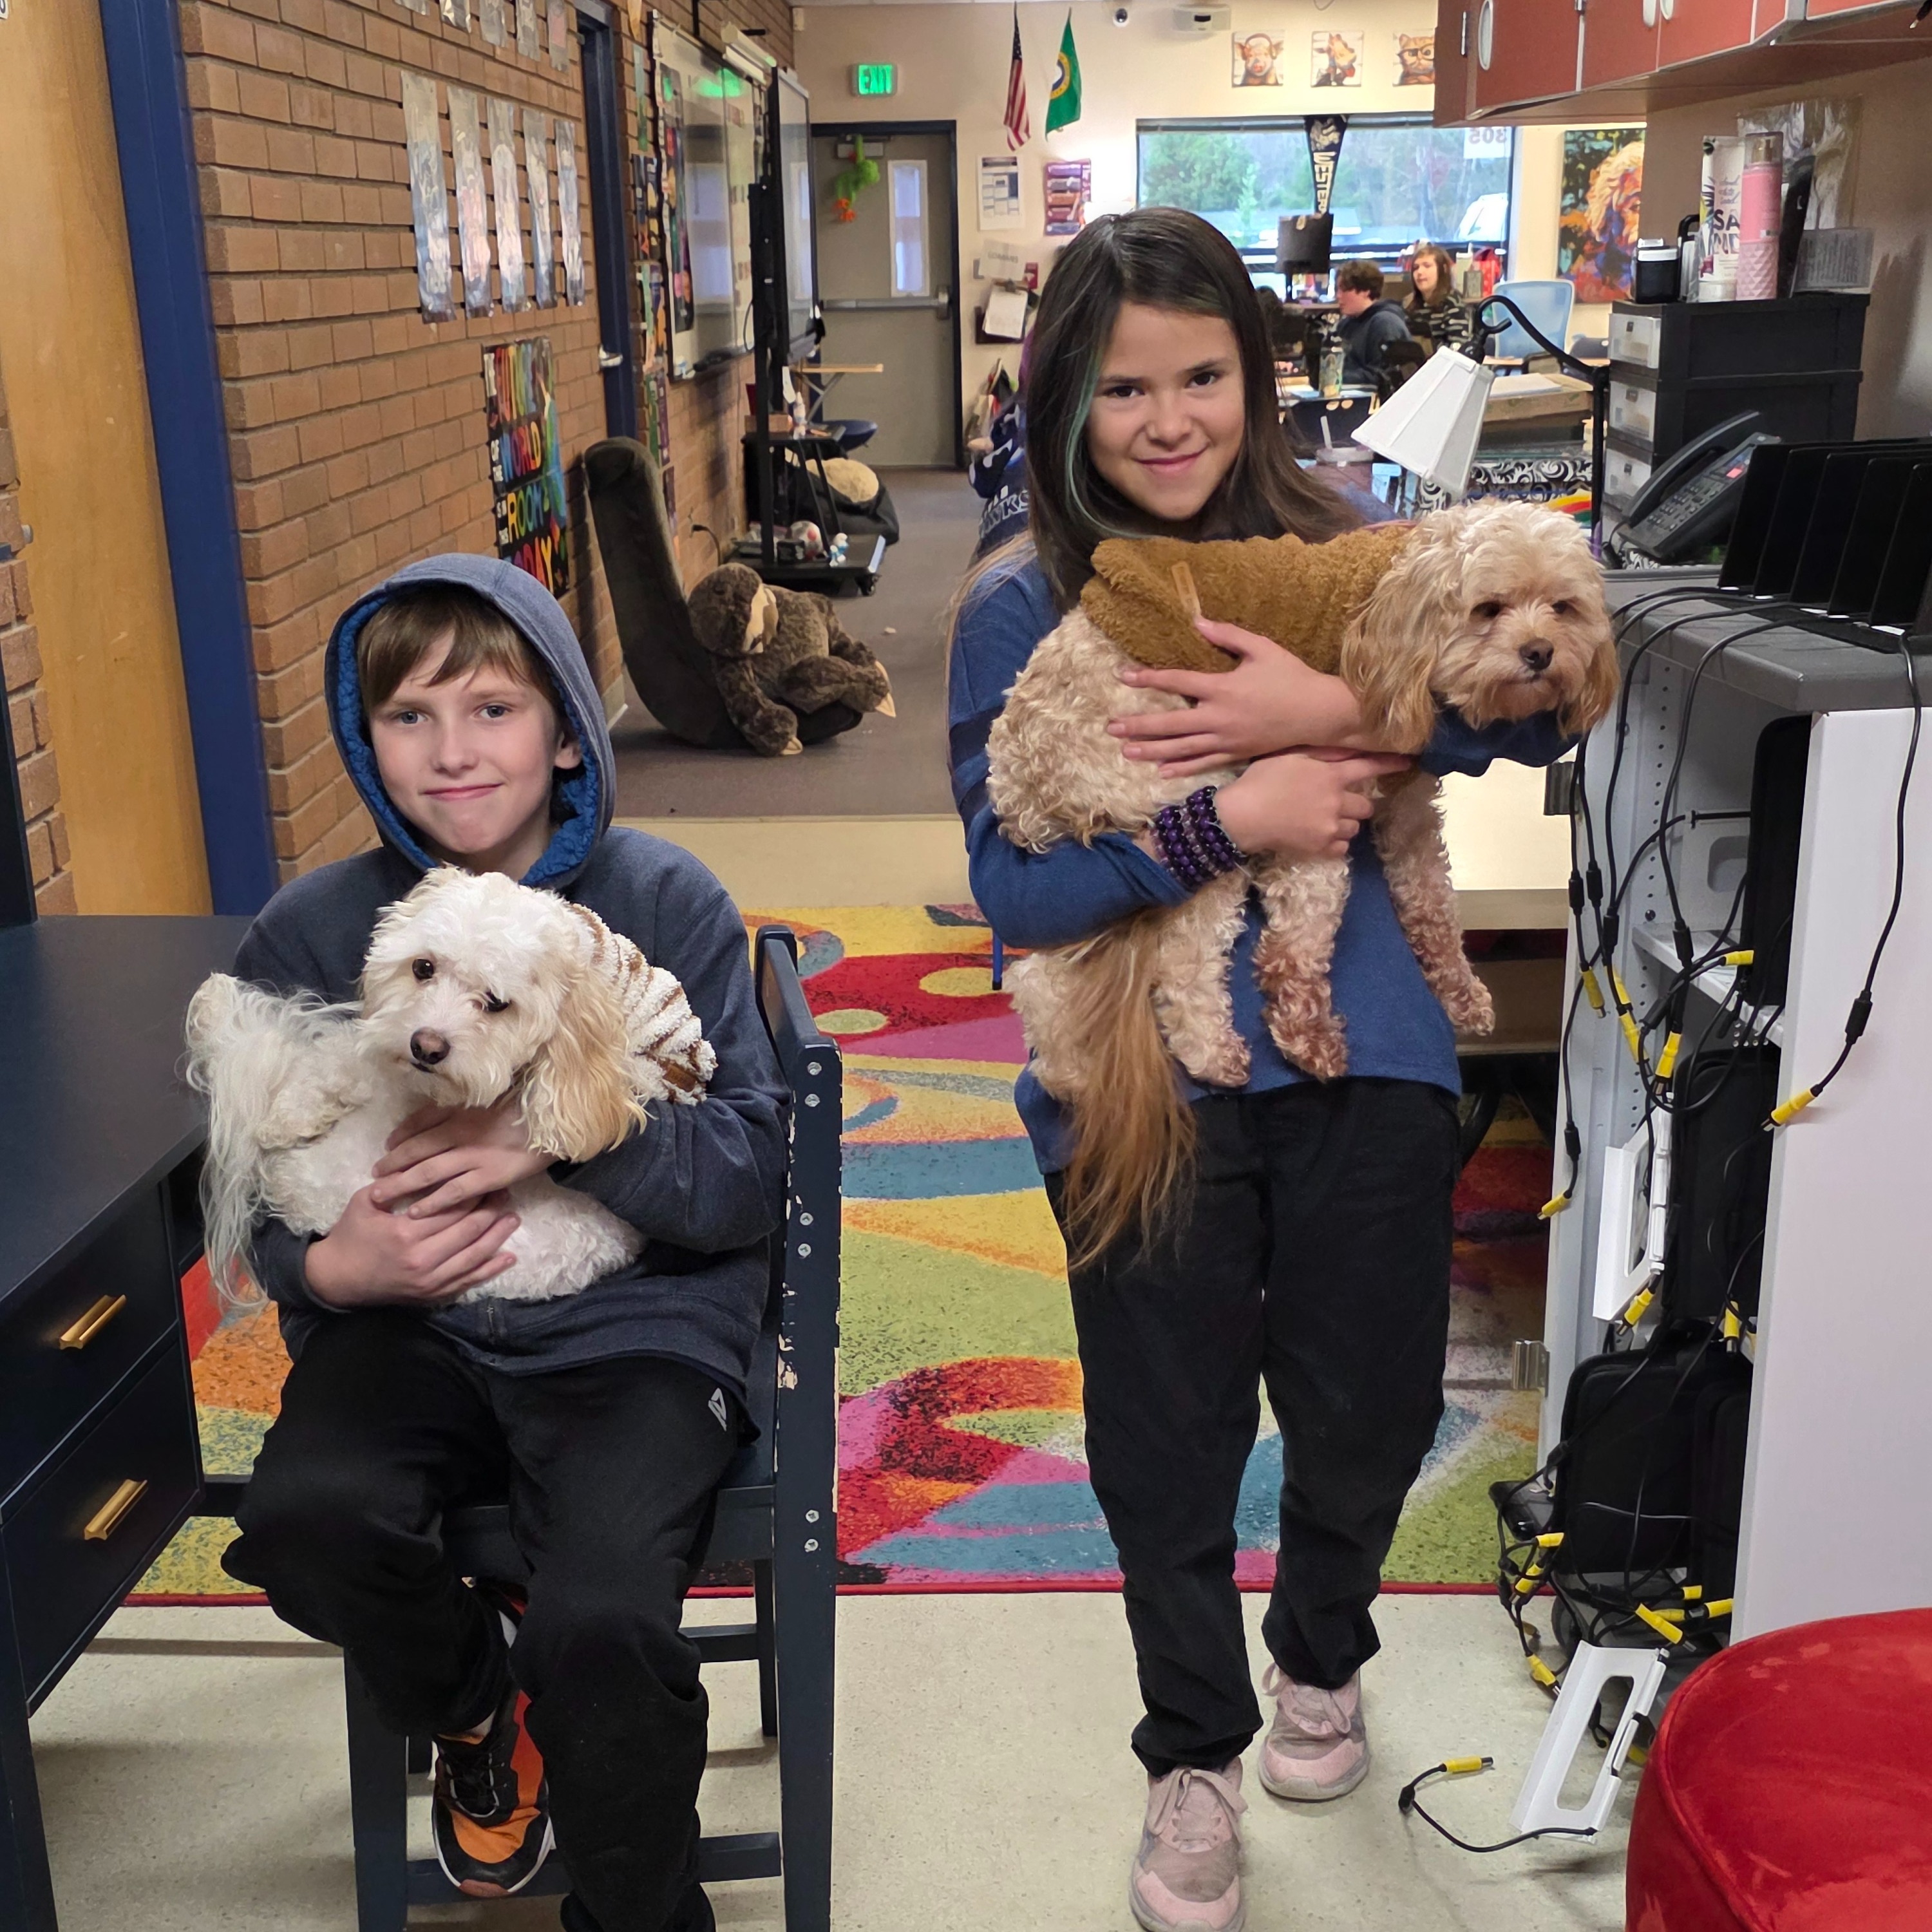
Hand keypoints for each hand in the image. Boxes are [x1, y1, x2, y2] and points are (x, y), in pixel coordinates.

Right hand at [304, 1185, 519, 1307]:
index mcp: (406, 1233)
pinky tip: (508, 1257)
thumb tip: (422, 1162)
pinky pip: (468, 1282)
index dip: (473, 1193)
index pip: (451, 1209)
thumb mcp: (364, 1202)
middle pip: (468, 1231)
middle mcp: (423, 1259)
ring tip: (513, 1218)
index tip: (487, 1179)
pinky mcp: (432, 1295)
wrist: (338, 1279)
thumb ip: (393, 1184)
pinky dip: (490, 1270)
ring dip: (497, 1237)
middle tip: (506, 1194)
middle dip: (491, 1211)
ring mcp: (430, 1281)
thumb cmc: (351, 1235)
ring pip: (474, 1257)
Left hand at [370, 1097, 554, 1217]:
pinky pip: (455, 1192)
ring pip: (428, 1172)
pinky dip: (433, 1202)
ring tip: (382, 1195)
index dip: (398, 1139)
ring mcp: (474, 1156)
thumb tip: (426, 1117)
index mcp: (460, 1112)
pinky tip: (416, 1211)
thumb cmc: (521, 1108)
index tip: (384, 1150)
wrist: (554, 1122)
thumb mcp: (486, 1099)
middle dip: (391, 1166)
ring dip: (401, 1185)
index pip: (418, 1126)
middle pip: (415, 1151)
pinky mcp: (489, 1177)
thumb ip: (457, 1107)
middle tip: (373, 1178)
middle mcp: (461, 1134)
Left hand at [1107, 618, 1370, 777]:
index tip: (1123, 677)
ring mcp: (1227, 739)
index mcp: (1223, 688)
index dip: (1149, 679)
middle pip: (1170, 723)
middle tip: (1110, 727)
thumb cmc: (1291, 677)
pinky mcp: (1236, 753)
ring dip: (1152, 750)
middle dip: (1138, 726)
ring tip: (1126, 751)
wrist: (1319, 713)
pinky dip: (1182, 768)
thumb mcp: (1262, 648)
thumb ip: (1228, 635)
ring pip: (1182, 748)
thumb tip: (1197, 622)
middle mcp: (1219, 717)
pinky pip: (1204, 763)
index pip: (1177, 682)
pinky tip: (1161, 772)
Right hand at [1212, 749, 1413, 860]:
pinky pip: (1341, 847)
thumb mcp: (1290, 755)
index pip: (1370, 768)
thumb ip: (1323, 753)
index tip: (1408, 762)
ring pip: (1355, 827)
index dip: (1391, 764)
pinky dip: (1335, 842)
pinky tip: (1319, 834)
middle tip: (1337, 801)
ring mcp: (1330, 827)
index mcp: (1331, 775)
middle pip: (1366, 805)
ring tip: (1324, 819)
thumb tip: (1350, 745)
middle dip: (1357, 803)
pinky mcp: (1320, 848)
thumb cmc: (1261, 780)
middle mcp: (1337, 801)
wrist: (1242, 816)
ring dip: (1345, 823)